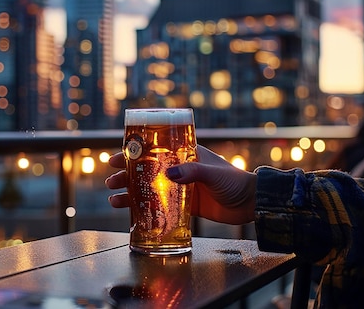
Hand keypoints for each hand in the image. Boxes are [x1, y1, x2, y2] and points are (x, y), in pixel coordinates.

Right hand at [105, 145, 256, 224]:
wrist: (250, 203)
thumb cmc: (234, 181)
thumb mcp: (212, 173)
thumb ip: (191, 172)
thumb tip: (168, 176)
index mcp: (185, 155)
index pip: (153, 151)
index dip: (133, 153)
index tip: (116, 158)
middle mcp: (179, 170)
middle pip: (146, 171)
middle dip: (127, 175)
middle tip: (112, 181)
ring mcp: (181, 188)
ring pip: (149, 189)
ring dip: (132, 193)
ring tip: (114, 198)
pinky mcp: (185, 205)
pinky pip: (160, 206)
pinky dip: (145, 208)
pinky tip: (131, 213)